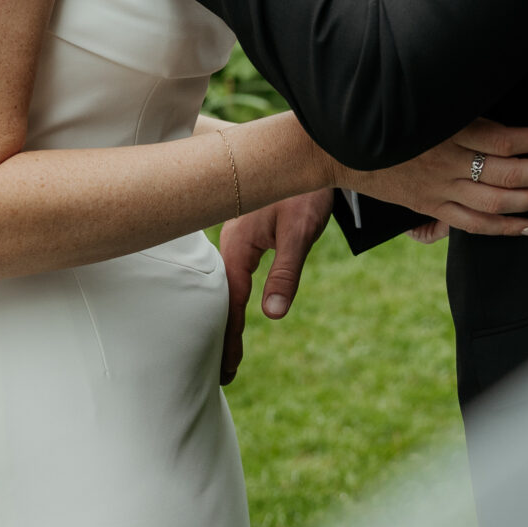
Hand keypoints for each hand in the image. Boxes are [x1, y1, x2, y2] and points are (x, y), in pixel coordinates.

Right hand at [217, 188, 333, 384]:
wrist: (306, 153)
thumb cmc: (303, 190)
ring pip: (225, 285)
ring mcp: (235, 238)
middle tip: (223, 374)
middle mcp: (230, 244)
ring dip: (225, 316)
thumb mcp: (299, 234)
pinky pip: (232, 273)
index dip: (229, 339)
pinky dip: (231, 297)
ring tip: (225, 348)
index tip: (228, 371)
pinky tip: (234, 306)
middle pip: (221, 299)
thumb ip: (286, 274)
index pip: (230, 305)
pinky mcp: (244, 233)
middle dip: (222, 335)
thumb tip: (273, 315)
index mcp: (237, 248)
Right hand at [339, 121, 527, 238]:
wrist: (337, 147)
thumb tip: (502, 111)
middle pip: (509, 173)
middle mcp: (446, 162)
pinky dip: (504, 227)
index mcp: (446, 131)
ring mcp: (438, 189)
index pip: (503, 139)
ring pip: (496, 201)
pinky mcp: (430, 206)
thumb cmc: (382, 115)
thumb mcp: (422, 103)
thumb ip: (461, 109)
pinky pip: (473, 223)